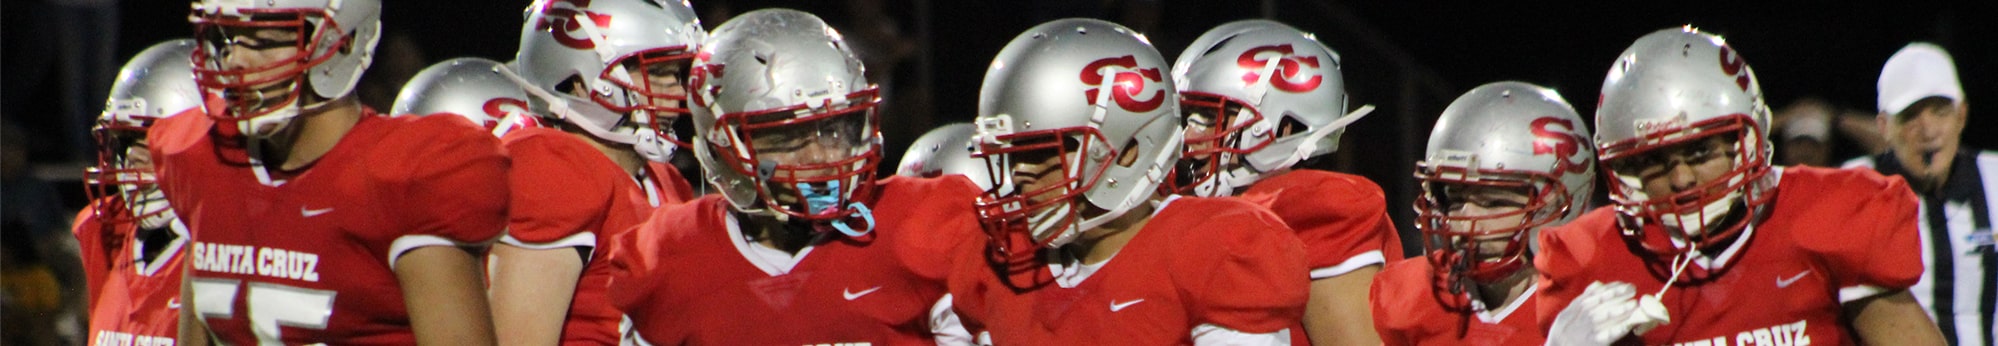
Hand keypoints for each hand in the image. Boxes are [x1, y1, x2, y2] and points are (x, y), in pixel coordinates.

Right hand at [1547, 281, 1669, 344]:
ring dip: (1619, 309)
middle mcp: (1582, 316)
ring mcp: (1588, 329)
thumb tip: (1599, 284)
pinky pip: (1608, 335)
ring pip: (1604, 316)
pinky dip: (1617, 329)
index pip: (1595, 294)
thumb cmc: (1566, 330)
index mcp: (1577, 307)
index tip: (1625, 284)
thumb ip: (1583, 298)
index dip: (1611, 288)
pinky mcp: (1594, 342)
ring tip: (1633, 304)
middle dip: (1617, 294)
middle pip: (1601, 302)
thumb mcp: (1568, 311)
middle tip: (1632, 289)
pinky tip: (1628, 325)